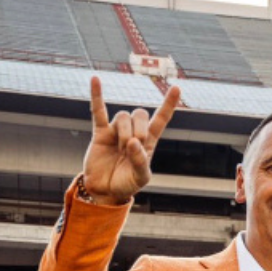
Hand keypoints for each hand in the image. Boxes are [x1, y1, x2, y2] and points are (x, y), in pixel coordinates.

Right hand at [83, 77, 180, 204]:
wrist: (105, 191)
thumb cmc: (126, 184)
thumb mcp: (140, 177)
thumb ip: (140, 161)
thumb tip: (132, 142)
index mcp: (148, 141)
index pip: (161, 118)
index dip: (168, 104)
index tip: (176, 88)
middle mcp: (133, 132)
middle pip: (140, 114)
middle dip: (139, 128)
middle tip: (133, 146)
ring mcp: (117, 131)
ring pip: (123, 116)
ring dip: (124, 132)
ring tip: (121, 149)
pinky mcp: (100, 133)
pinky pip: (98, 110)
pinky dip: (96, 95)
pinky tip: (95, 79)